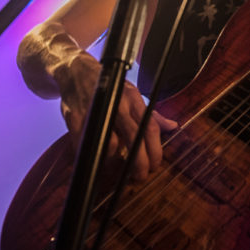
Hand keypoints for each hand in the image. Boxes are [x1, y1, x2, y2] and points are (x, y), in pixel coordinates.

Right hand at [58, 51, 176, 180]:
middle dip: (139, 161)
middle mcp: (117, 105)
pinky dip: (92, 155)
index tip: (155, 165)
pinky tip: (96, 159)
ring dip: (114, 159)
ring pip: (109, 144)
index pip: (149, 127)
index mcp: (133, 100)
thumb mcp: (134, 95)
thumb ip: (152, 115)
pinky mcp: (77, 118)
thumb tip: (173, 126)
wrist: (77, 73)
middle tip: (140, 175)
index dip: (154, 149)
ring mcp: (97, 111)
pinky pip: (87, 145)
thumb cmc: (110, 88)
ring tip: (116, 165)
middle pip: (132, 137)